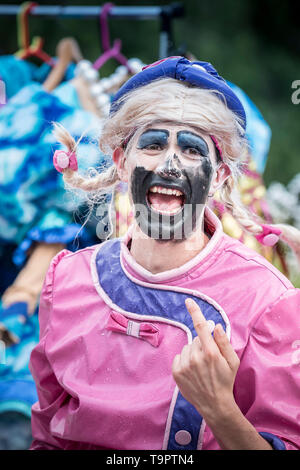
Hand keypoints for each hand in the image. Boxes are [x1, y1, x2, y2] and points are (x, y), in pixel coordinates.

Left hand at [172, 298, 239, 423]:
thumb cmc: (225, 380)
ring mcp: (185, 365)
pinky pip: (179, 356)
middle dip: (202, 344)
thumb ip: (224, 342)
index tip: (188, 301)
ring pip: (187, 348)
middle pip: (196, 339)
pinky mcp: (176, 372)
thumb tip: (215, 326)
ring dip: (193, 352)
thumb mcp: (232, 361)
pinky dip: (185, 360)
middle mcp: (196, 357)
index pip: (201, 327)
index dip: (195, 312)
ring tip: (201, 367)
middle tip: (209, 358)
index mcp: (211, 352)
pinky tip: (193, 371)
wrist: (214, 404)